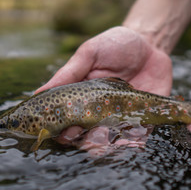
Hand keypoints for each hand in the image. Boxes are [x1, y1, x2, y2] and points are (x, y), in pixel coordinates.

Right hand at [35, 26, 172, 150]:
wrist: (150, 42)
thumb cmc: (115, 44)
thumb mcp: (90, 53)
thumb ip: (69, 73)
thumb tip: (39, 93)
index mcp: (83, 98)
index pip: (69, 121)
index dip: (65, 130)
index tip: (65, 131)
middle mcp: (101, 111)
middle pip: (89, 135)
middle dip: (87, 142)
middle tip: (89, 141)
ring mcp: (123, 116)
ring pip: (112, 140)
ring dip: (108, 147)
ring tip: (107, 146)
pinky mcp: (144, 118)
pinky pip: (138, 135)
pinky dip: (134, 143)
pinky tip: (131, 144)